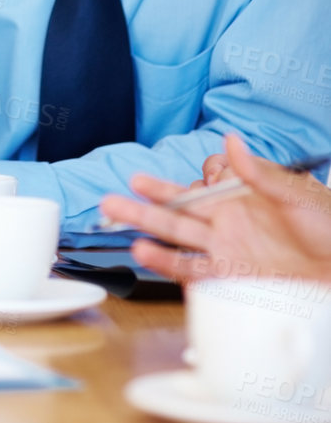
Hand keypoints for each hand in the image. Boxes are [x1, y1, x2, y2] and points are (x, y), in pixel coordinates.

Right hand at [99, 134, 330, 284]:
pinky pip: (194, 272)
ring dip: (146, 229)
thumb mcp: (300, 196)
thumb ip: (262, 174)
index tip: (206, 177)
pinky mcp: (233, 279)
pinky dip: (169, 265)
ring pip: (176, 238)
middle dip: (144, 200)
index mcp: (242, 197)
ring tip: (116, 217)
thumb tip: (230, 142)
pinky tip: (146, 254)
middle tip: (113, 194)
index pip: (202, 181)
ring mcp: (227, 252)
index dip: (197, 177)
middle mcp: (228, 224)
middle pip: (178, 209)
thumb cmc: (329, 229)